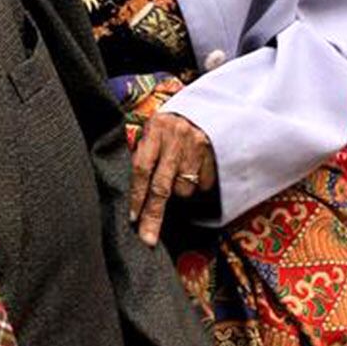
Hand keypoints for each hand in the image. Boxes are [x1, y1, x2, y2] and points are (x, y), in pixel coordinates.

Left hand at [126, 111, 215, 246]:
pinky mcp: (213, 153)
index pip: (142, 169)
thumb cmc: (168, 126)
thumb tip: (133, 196)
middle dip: (153, 216)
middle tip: (147, 239)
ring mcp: (196, 146)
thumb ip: (143, 155)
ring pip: (184, 189)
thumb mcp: (152, 132)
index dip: (137, 197)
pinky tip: (193, 172)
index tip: (133, 219)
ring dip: (178, 193)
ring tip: (177, 176)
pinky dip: (196, 186)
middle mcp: (176, 138)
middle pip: (162, 187)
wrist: (202, 107)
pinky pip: (203, 185)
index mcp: (155, 130)